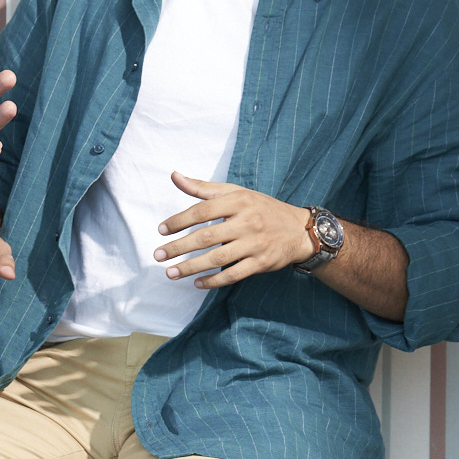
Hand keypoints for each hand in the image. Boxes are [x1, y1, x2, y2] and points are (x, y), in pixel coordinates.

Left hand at [154, 173, 312, 287]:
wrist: (299, 230)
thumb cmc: (261, 208)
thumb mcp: (236, 193)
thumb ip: (203, 188)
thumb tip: (174, 176)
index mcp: (239, 201)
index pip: (203, 210)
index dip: (180, 221)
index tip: (161, 230)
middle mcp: (247, 222)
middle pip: (206, 236)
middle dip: (179, 247)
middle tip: (158, 255)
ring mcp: (255, 244)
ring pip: (218, 258)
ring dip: (191, 267)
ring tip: (171, 273)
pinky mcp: (262, 263)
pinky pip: (234, 274)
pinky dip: (214, 281)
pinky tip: (197, 283)